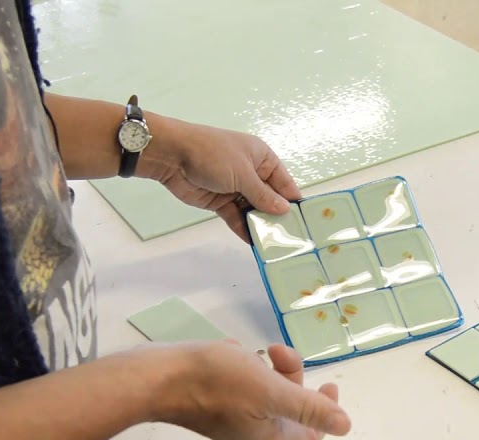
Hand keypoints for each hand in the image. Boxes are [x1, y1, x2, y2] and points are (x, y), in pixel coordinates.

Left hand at [141, 117, 301, 240]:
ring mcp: (236, 189)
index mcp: (262, 159)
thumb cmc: (212, 154)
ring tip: (275, 245)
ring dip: (261, 226)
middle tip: (293, 240)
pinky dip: (244, 229)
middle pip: (270, 200)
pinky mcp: (220, 202)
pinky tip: (254, 243)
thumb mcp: (242, 173)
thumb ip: (263, 195)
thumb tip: (285, 209)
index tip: (306, 223)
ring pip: (253, 211)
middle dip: (278, 217)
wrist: (172, 156)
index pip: (285, 184)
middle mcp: (252, 174)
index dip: (294, 202)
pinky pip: (237, 217)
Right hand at [142, 340, 349, 439]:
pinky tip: (230, 349)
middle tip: (279, 352)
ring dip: (265, 369)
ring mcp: (226, 417)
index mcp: (267, 436)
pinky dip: (241, 365)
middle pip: (286, 409)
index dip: (325, 413)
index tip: (328, 383)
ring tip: (251, 351)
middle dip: (291, 377)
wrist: (156, 378)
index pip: (309, 436)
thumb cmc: (215, 383)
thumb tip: (346, 426)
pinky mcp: (207, 400)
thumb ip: (308, 407)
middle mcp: (248, 432)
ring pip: (261, 392)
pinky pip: (236, 383)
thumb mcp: (270, 391)